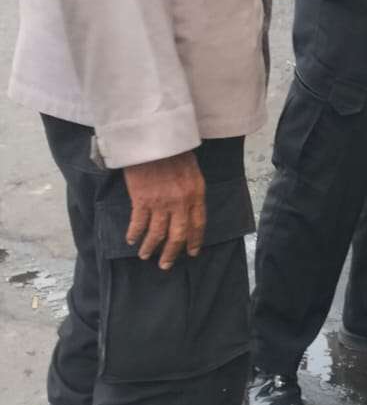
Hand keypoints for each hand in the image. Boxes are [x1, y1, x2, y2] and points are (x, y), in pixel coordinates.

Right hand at [124, 152, 206, 270]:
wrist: (155, 138)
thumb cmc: (175, 150)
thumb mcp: (193, 170)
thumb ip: (192, 191)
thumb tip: (189, 208)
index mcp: (196, 194)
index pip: (198, 224)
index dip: (195, 240)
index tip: (192, 253)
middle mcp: (181, 202)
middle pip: (178, 235)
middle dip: (172, 253)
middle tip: (166, 265)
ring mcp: (161, 203)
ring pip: (157, 233)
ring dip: (151, 247)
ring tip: (145, 256)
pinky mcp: (143, 200)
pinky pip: (139, 223)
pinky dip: (134, 234)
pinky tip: (131, 240)